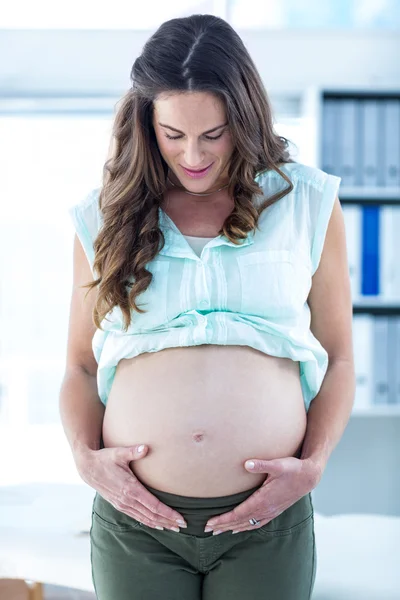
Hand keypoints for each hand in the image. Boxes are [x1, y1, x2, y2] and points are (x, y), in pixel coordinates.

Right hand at [75, 444, 186, 531]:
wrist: (88, 468)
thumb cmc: (105, 458)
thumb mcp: (118, 453)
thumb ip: (133, 451)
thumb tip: (145, 447)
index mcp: (130, 489)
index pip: (154, 506)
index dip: (168, 513)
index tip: (180, 518)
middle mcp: (127, 500)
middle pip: (152, 515)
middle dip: (168, 521)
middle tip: (183, 526)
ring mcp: (123, 505)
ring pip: (145, 519)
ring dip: (160, 524)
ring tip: (173, 528)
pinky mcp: (119, 505)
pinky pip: (137, 517)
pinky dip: (148, 522)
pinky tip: (157, 524)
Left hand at [204, 456, 321, 534]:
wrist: (308, 477)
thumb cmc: (293, 469)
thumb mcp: (278, 464)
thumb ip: (262, 464)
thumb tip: (247, 463)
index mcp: (263, 500)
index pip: (239, 514)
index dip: (224, 519)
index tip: (210, 523)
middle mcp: (266, 509)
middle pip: (240, 521)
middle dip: (223, 526)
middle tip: (207, 529)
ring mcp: (270, 512)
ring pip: (248, 524)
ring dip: (232, 528)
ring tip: (218, 531)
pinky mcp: (274, 511)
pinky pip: (257, 524)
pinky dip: (245, 527)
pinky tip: (239, 528)